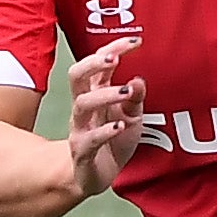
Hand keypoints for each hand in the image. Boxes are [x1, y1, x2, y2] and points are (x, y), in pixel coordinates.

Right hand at [65, 35, 146, 196]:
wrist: (96, 175)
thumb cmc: (113, 140)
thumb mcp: (132, 117)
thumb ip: (136, 98)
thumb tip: (139, 79)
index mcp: (96, 93)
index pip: (99, 64)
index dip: (114, 49)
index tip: (136, 41)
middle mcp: (83, 106)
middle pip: (76, 75)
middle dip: (93, 63)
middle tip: (114, 60)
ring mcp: (80, 128)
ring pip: (82, 104)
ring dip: (105, 96)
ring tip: (126, 92)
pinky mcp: (81, 151)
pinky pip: (88, 139)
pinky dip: (105, 132)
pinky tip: (120, 126)